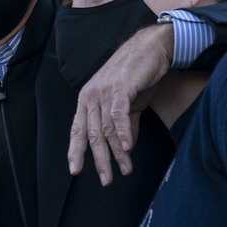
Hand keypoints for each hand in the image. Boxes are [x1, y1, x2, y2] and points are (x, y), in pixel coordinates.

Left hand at [67, 24, 172, 184]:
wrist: (151, 47)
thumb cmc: (137, 73)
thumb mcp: (128, 102)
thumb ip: (125, 124)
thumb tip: (125, 147)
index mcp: (88, 99)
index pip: (77, 129)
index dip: (75, 151)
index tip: (75, 170)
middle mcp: (92, 95)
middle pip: (92, 134)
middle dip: (99, 160)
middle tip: (106, 179)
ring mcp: (104, 90)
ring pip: (106, 129)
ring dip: (118, 152)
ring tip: (126, 169)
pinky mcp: (121, 87)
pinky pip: (118, 115)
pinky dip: (123, 133)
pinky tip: (129, 148)